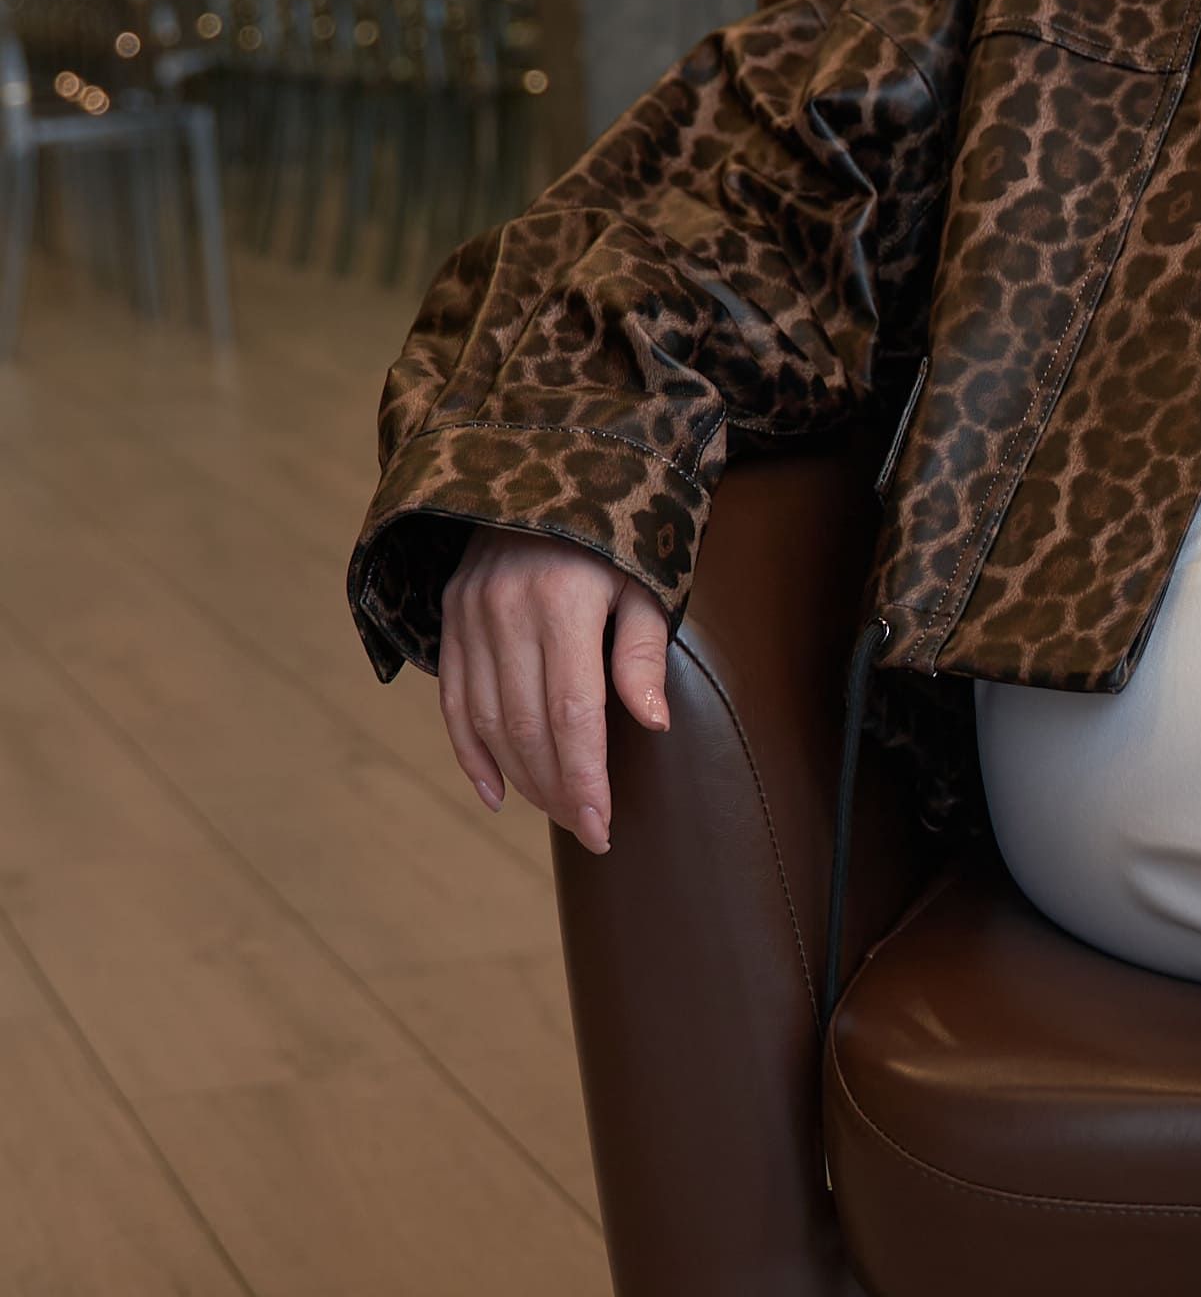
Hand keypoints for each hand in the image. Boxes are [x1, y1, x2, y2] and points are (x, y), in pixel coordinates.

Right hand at [436, 527, 670, 852]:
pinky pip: (453, 701)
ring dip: (522, 778)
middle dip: (558, 791)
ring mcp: (471, 616)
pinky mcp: (450, 618)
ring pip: (487, 722)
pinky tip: (497, 794)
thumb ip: (642, 651)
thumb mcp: (644, 580)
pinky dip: (471, 754)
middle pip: (528, 728)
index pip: (573, 715)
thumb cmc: (613, 532)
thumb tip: (654, 724)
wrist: (541, 467)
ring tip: (557, 811)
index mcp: (564, 604)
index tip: (604, 829)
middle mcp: (507, 612)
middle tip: (588, 829)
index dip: (586, 780)